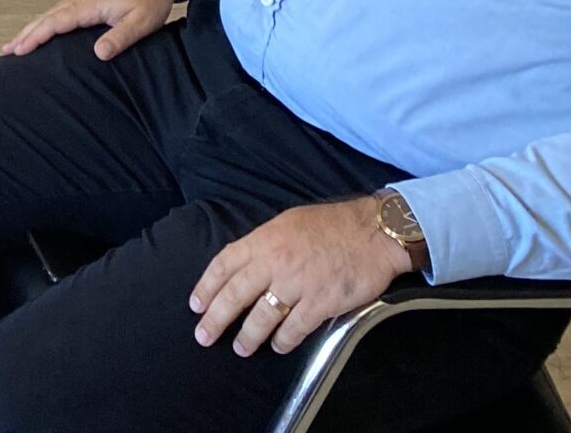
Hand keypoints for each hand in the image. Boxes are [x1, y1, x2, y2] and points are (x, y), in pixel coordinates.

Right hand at [2, 0, 179, 60]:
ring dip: (32, 29)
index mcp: (90, 4)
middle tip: (6, 50)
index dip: (36, 37)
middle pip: (46, 17)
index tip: (20, 49)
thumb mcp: (141, 22)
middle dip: (25, 34)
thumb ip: (119, 38)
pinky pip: (59, 12)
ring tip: (16, 44)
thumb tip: (98, 54)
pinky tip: (41, 31)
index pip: (56, 22)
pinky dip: (45, 23)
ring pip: (50, 14)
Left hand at [190, 198, 412, 356]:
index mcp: (264, 239)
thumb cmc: (331, 225)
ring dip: (248, 336)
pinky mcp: (321, 303)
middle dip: (216, 318)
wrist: (374, 232)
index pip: (224, 264)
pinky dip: (283, 340)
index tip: (196, 305)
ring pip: (262, 316)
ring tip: (241, 348)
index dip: (207, 286)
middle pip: (235, 294)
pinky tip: (278, 346)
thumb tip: (245, 264)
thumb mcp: (287, 223)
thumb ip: (264, 244)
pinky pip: (295, 328)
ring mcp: (298, 284)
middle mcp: (275, 262)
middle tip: (203, 336)